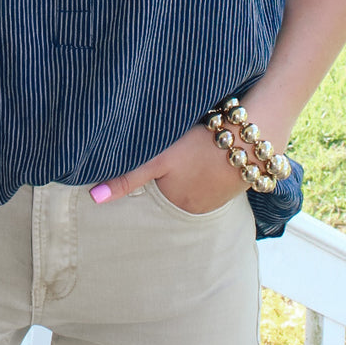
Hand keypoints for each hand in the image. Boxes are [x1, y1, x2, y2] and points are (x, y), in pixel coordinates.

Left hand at [90, 124, 246, 213]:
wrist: (251, 137)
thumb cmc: (201, 146)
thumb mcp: (160, 159)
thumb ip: (128, 178)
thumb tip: (94, 198)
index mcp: (177, 204)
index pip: (155, 188)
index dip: (155, 170)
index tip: (161, 155)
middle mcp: (200, 208)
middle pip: (176, 187)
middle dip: (176, 173)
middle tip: (183, 149)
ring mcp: (221, 197)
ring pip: (197, 181)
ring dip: (195, 169)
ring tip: (198, 148)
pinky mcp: (237, 182)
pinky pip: (216, 176)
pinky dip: (212, 166)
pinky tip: (214, 151)